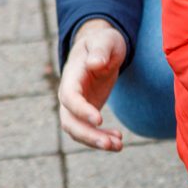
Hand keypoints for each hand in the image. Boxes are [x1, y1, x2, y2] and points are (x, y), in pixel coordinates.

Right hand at [57, 18, 126, 150]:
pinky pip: (89, 129)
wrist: (102, 48)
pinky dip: (102, 136)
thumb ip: (100, 51)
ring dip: (95, 141)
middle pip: (68, 120)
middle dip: (87, 134)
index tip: (99, 119)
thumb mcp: (106, 41)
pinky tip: (119, 140)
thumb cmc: (104, 42)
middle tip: (109, 144)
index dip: (81, 110)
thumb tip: (95, 63)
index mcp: (72, 75)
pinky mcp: (86, 111)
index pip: (69, 96)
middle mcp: (69, 93)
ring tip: (118, 146)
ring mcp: (76, 104)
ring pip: (77, 130)